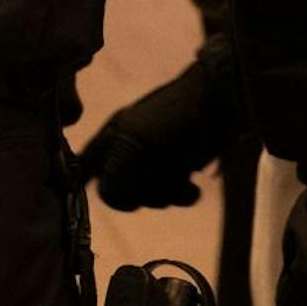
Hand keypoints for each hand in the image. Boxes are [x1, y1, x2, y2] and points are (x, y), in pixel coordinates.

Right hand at [77, 59, 218, 209]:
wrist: (222, 104)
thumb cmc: (172, 121)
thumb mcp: (133, 145)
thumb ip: (113, 177)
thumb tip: (117, 201)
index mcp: (111, 136)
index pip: (85, 166)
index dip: (89, 184)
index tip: (108, 195)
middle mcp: (128, 146)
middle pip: (120, 189)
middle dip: (142, 195)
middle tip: (158, 184)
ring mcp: (154, 157)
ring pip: (149, 194)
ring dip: (167, 195)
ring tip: (184, 184)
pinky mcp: (179, 164)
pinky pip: (173, 192)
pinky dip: (183, 194)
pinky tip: (193, 188)